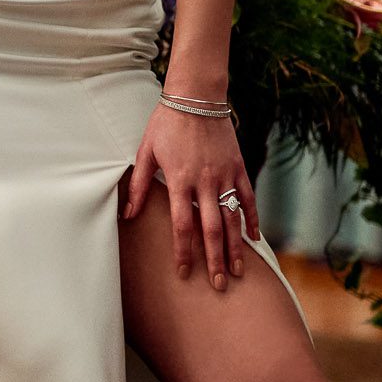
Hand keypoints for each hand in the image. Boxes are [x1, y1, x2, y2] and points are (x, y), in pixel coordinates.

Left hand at [120, 103, 260, 288]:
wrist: (196, 96)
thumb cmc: (166, 124)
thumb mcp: (145, 152)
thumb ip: (139, 185)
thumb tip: (128, 214)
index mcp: (179, 180)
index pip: (182, 225)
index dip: (183, 252)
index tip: (183, 272)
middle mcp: (204, 182)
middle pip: (211, 229)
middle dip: (214, 260)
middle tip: (218, 285)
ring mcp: (224, 175)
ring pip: (233, 218)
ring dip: (235, 247)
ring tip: (238, 271)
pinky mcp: (239, 167)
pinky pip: (248, 198)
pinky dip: (252, 219)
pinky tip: (254, 238)